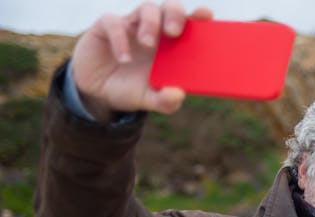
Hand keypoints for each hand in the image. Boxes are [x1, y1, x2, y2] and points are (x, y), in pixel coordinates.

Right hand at [71, 0, 212, 119]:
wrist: (98, 91)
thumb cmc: (131, 88)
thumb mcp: (149, 99)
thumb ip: (165, 101)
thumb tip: (178, 94)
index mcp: (172, 45)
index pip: (190, 24)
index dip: (200, 16)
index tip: (206, 14)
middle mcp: (155, 30)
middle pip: (171, 8)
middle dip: (175, 14)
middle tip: (174, 32)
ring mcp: (132, 25)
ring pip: (147, 8)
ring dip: (150, 23)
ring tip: (147, 44)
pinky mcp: (106, 27)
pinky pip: (114, 22)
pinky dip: (120, 38)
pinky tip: (124, 58)